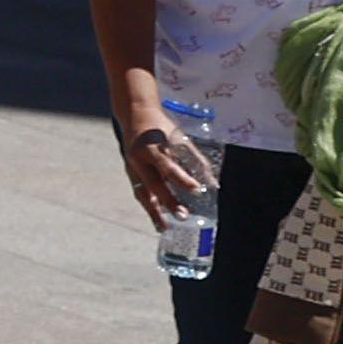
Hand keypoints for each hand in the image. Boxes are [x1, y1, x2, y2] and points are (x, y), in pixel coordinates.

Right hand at [118, 109, 212, 227]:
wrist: (134, 116)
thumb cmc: (161, 127)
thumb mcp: (180, 138)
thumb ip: (195, 159)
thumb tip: (212, 183)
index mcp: (152, 148)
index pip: (168, 167)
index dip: (183, 180)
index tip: (197, 190)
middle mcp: (139, 160)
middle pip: (154, 185)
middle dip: (168, 201)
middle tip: (183, 216)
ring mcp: (132, 167)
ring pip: (142, 193)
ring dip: (153, 212)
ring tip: (164, 228)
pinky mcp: (130, 173)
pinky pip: (140, 192)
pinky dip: (149, 206)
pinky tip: (157, 218)